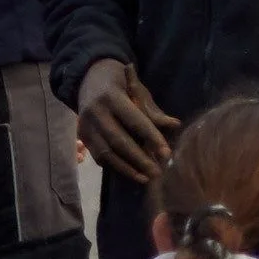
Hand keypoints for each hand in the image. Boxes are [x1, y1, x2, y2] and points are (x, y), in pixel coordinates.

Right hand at [76, 59, 178, 184]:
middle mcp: (96, 112)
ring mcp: (86, 126)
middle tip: (157, 172)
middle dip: (139, 159)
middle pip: (118, 140)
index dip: (151, 137)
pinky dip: (115, 166)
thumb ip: (153, 111)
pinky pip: (98, 156)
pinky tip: (131, 173)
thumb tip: (175, 125)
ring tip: (146, 178)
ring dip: (127, 168)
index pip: (134, 120)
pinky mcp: (82, 136)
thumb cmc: (121, 85)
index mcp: (112, 97)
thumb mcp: (138, 91)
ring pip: (106, 152)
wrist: (89, 80)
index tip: (167, 153)